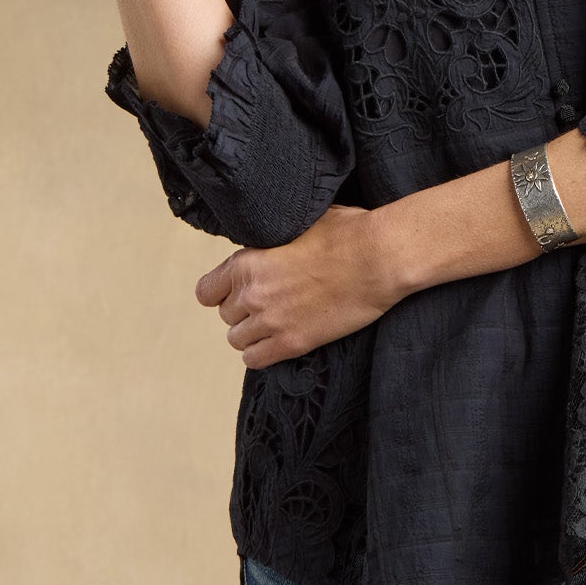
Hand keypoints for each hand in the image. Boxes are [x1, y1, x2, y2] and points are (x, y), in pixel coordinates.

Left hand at [195, 205, 401, 368]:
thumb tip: (270, 241)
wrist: (378, 258)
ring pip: (237, 340)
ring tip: (275, 324)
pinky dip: (261, 353)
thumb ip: (273, 240)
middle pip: (226, 316)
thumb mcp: (300, 224)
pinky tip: (277, 342)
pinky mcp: (293, 343)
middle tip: (269, 304)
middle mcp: (252, 294)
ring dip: (252, 333)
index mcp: (248, 262)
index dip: (220, 291)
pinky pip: (255, 360)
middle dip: (243, 310)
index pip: (206, 291)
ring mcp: (271, 321)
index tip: (236, 291)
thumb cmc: (347, 233)